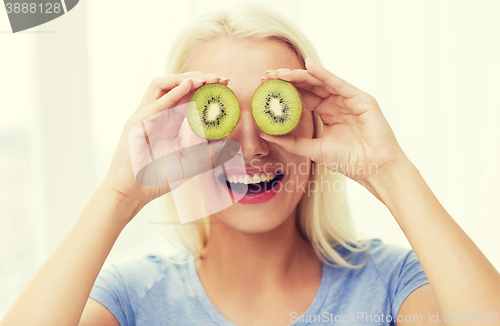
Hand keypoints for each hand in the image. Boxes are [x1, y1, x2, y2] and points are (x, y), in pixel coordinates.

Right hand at [102, 73, 228, 209]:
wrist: (132, 194)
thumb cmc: (157, 179)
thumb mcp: (190, 164)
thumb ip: (206, 153)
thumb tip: (228, 144)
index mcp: (168, 120)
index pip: (187, 94)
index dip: (206, 86)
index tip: (226, 85)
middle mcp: (155, 114)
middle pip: (176, 85)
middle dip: (200, 77)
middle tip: (221, 79)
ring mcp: (144, 116)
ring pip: (162, 84)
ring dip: (185, 78)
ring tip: (205, 79)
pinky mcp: (135, 124)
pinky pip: (155, 104)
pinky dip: (173, 93)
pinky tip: (189, 86)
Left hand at [261, 58, 408, 194]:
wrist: (374, 169)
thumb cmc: (349, 161)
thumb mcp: (313, 150)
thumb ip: (291, 142)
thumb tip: (266, 135)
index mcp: (327, 113)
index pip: (302, 97)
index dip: (284, 91)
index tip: (264, 87)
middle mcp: (336, 103)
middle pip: (308, 86)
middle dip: (287, 80)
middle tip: (266, 76)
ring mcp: (348, 99)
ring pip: (320, 82)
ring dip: (299, 75)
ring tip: (280, 72)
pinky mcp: (360, 98)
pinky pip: (338, 83)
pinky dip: (324, 74)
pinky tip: (309, 66)